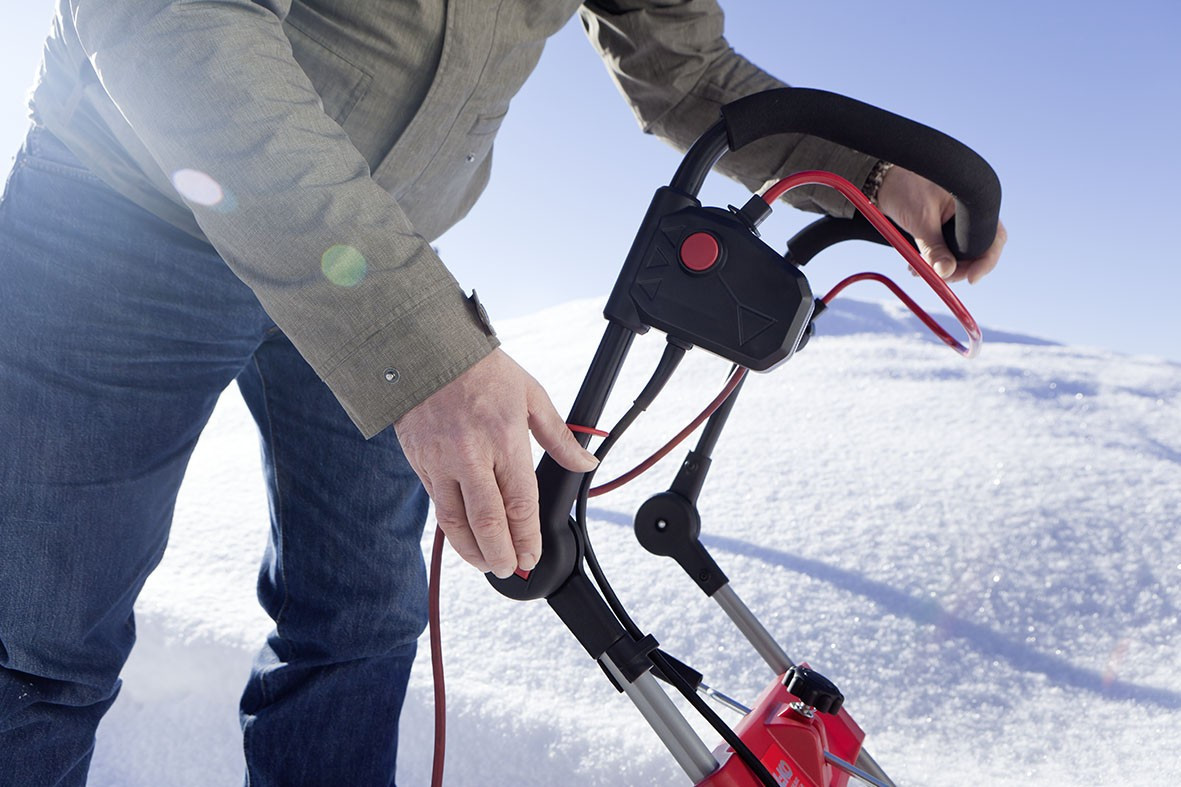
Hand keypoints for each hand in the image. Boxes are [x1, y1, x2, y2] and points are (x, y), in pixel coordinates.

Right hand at [395, 348, 597, 577]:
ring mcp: (440, 462)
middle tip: (511, 570)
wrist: (426, 349)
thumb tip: (587, 461)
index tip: (532, 556)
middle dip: (501, 554)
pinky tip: (463, 537)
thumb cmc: (482, 369)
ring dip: (472, 550)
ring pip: (454, 522)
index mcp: (504, 439)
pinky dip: (451, 528)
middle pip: (487, 521)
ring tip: (486, 564)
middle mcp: (470, 456)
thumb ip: (559, 436)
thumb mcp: (531, 395)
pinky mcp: (419, 462)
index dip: (527, 538)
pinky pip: (436, 505)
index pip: (519, 503)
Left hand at [876, 165, 1007, 283]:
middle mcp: (969, 214)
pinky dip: (933, 262)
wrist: (882, 182)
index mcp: (974, 203)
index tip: (971, 279)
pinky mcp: (942, 230)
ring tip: (920, 270)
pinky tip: (917, 266)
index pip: (993, 237)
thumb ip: (933, 248)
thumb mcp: (920, 221)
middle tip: (940, 278)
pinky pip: (945, 252)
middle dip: (960, 269)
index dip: (986, 261)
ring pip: (959, 255)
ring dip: (943, 268)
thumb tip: (946, 273)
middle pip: (978, 251)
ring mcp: (956, 223)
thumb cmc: (905, 189)